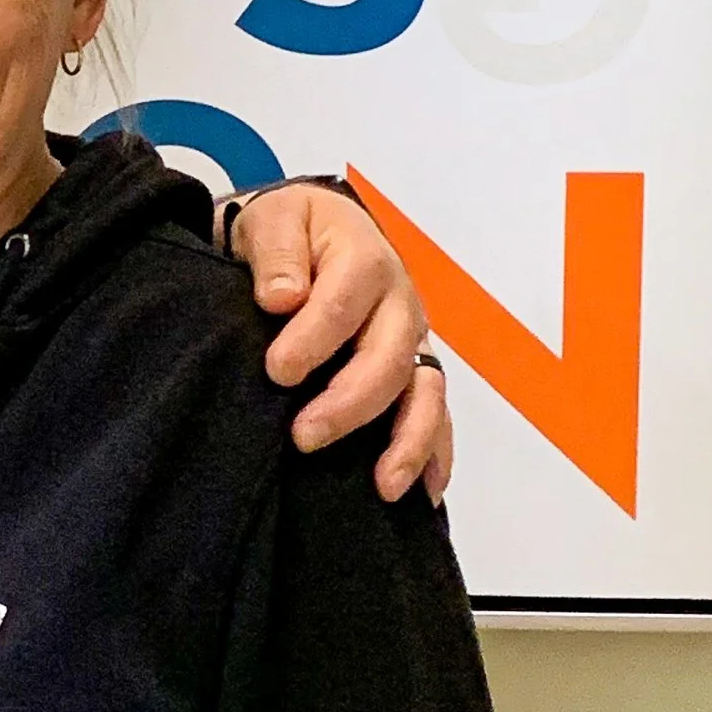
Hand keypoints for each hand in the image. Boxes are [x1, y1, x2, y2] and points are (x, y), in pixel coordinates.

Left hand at [226, 183, 451, 504]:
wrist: (316, 232)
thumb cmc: (295, 229)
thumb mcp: (275, 219)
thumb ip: (278, 252)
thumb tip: (282, 296)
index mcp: (365, 260)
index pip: (344, 304)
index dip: (313, 340)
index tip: (278, 371)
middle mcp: (398, 305)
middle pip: (389, 358)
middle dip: (350, 403)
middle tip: (304, 435)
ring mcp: (412, 341)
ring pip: (425, 393)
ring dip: (407, 440)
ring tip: (380, 484)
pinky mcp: (414, 371)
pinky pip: (436, 414)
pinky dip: (435, 453)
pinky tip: (423, 492)